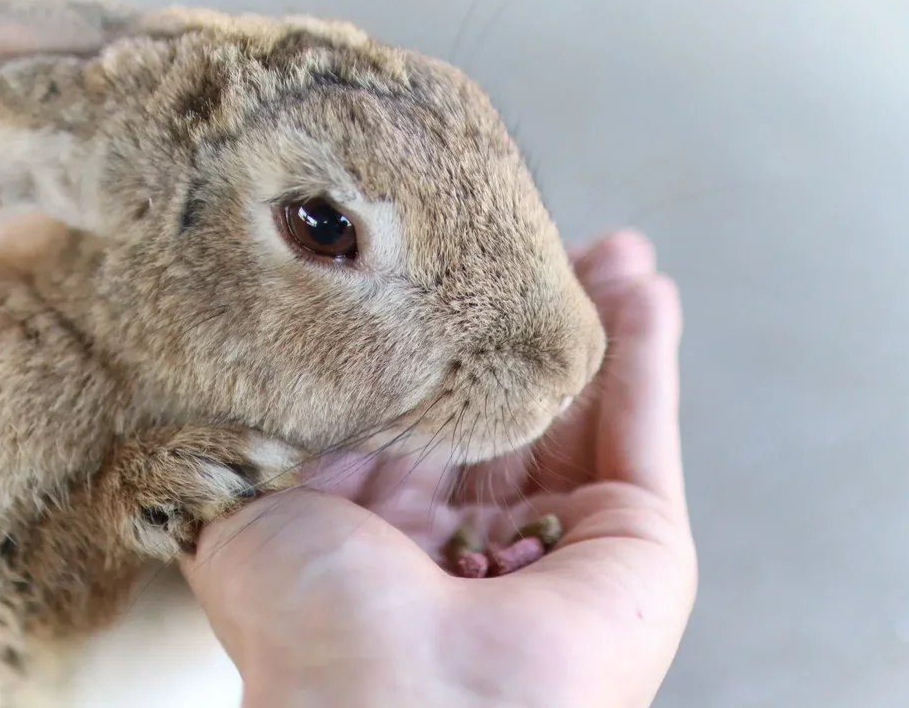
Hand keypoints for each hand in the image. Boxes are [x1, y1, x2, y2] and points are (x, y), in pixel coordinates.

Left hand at [180, 229, 694, 707]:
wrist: (392, 706)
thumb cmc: (307, 627)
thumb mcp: (258, 507)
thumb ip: (275, 443)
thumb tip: (271, 369)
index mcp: (387, 541)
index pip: (427, 415)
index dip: (441, 343)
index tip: (448, 273)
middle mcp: (475, 544)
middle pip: (514, 407)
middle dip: (528, 324)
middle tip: (537, 245)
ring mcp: (563, 544)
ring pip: (586, 410)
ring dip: (597, 324)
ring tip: (610, 248)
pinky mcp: (639, 545)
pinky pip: (644, 428)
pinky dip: (651, 356)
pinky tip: (648, 288)